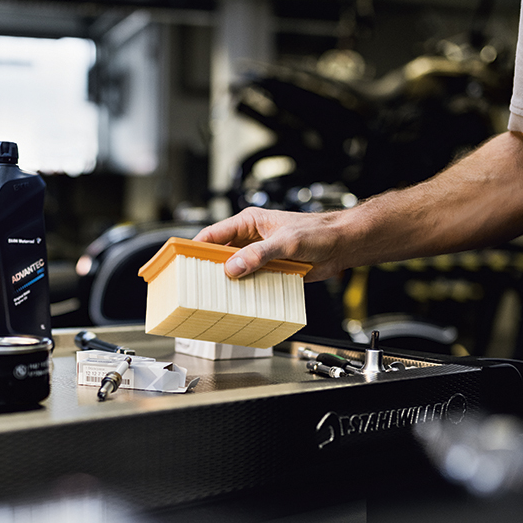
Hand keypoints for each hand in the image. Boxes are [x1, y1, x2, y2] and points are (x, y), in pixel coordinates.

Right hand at [194, 207, 344, 282]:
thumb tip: (234, 267)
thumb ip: (259, 254)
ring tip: (216, 295)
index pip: (213, 234)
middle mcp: (251, 239)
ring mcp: (259, 256)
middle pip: (220, 255)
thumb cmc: (318, 231)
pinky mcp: (269, 271)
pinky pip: (251, 282)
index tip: (181, 259)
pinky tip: (241, 299)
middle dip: (210, 268)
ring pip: (234, 271)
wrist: (341, 244)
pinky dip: (245, 291)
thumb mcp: (286, 242)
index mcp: (249, 222)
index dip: (195, 246)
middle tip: (197, 283)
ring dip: (229, 282)